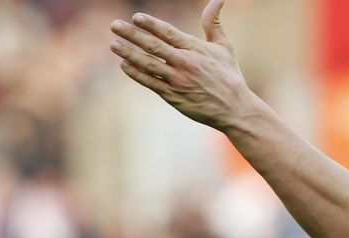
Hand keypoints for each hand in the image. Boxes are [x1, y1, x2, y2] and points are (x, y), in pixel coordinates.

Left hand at [109, 0, 255, 131]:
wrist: (235, 108)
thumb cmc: (230, 76)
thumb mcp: (225, 46)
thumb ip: (214, 22)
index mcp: (195, 49)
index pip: (168, 33)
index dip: (151, 24)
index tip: (136, 17)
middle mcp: (185, 63)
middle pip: (153, 46)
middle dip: (131, 35)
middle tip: (114, 25)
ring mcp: (177, 80)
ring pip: (147, 64)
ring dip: (128, 53)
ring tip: (114, 44)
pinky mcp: (173, 96)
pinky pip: (150, 82)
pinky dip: (136, 74)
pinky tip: (124, 65)